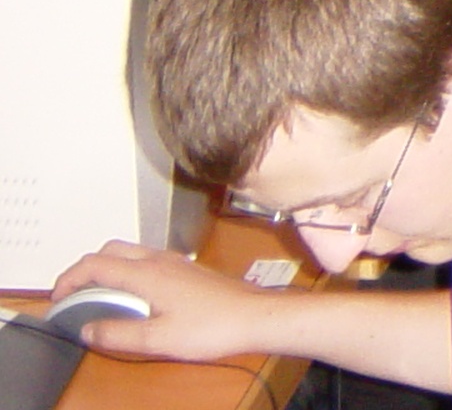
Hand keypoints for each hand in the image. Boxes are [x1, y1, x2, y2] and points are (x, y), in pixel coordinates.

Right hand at [51, 242, 283, 361]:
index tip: (57, 297)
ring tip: (97, 298)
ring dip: (107, 268)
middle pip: (110, 250)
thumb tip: (88, 328)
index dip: (69, 278)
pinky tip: (131, 296)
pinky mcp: (186, 270)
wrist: (255, 316)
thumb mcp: (157, 339)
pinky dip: (127, 271)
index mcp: (147, 273)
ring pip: (130, 253)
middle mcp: (160, 260)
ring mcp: (175, 262)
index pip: (95, 264)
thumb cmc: (213, 326)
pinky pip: (146, 260)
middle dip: (85, 269)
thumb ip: (118, 333)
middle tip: (73, 295)